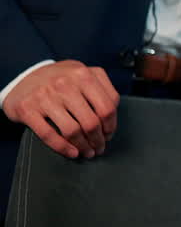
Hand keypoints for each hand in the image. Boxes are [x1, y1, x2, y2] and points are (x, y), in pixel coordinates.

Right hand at [2, 60, 118, 159]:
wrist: (22, 78)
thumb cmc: (58, 80)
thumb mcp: (82, 74)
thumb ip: (101, 87)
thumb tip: (112, 115)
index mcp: (83, 74)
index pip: (107, 107)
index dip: (111, 126)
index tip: (109, 134)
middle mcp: (64, 83)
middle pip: (92, 122)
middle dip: (98, 140)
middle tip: (99, 147)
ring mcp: (44, 96)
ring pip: (73, 130)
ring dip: (84, 146)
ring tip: (87, 152)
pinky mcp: (27, 109)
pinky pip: (49, 135)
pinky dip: (63, 148)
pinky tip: (72, 152)